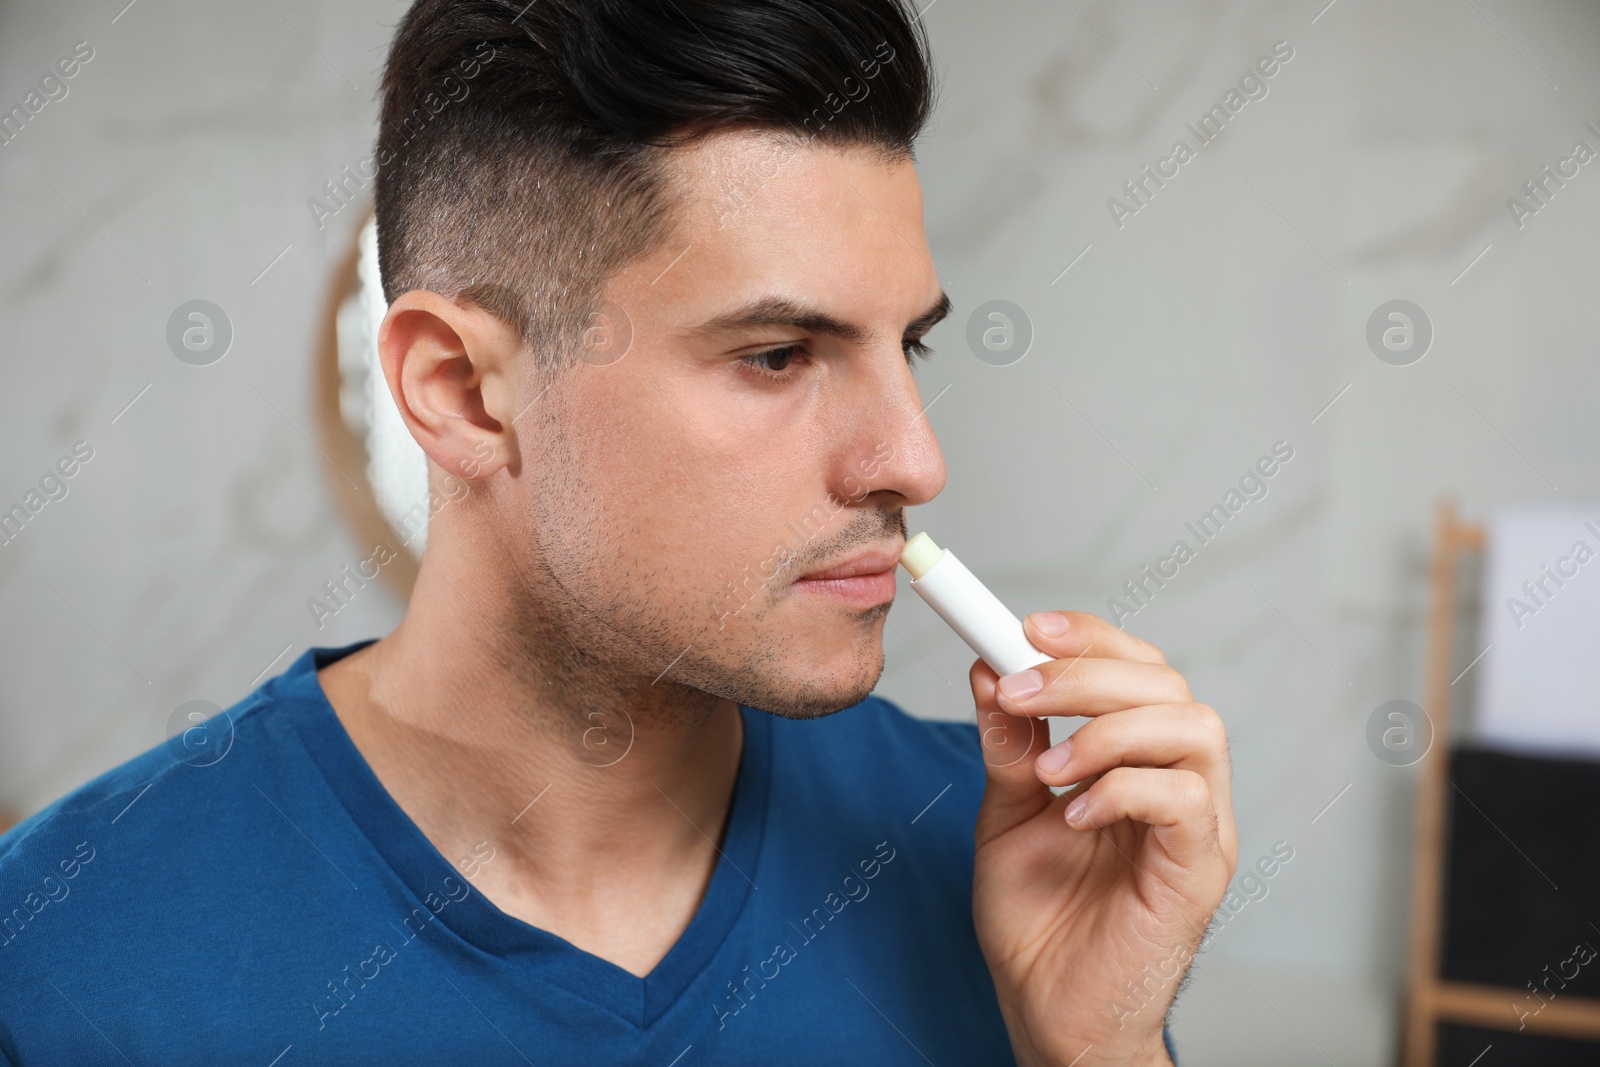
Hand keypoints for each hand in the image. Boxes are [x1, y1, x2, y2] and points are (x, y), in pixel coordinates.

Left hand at [968, 611, 1235, 1066]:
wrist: (1048, 1012)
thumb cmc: (1038, 921)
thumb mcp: (1005, 815)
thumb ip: (1008, 746)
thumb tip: (988, 667)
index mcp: (1136, 759)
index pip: (1137, 669)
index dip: (1089, 637)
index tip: (1025, 627)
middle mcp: (1178, 782)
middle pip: (1166, 684)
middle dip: (1086, 673)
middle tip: (1020, 690)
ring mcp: (1198, 826)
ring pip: (1194, 727)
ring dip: (1109, 730)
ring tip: (1050, 770)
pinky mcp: (1200, 870)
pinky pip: (1186, 800)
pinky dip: (1125, 790)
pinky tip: (1076, 815)